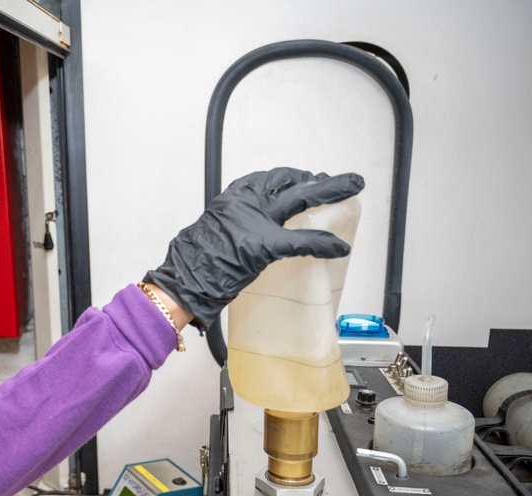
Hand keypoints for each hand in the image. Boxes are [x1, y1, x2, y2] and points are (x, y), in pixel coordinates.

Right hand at [143, 167, 363, 327]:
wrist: (181, 281)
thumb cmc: (194, 264)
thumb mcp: (215, 232)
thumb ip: (236, 227)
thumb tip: (251, 235)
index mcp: (232, 199)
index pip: (268, 179)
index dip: (293, 178)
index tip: (307, 179)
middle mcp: (244, 203)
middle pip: (288, 182)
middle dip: (318, 179)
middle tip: (343, 181)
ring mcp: (254, 222)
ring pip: (300, 198)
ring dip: (330, 191)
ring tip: (352, 188)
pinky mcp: (262, 245)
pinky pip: (300, 240)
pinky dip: (322, 243)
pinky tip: (338, 247)